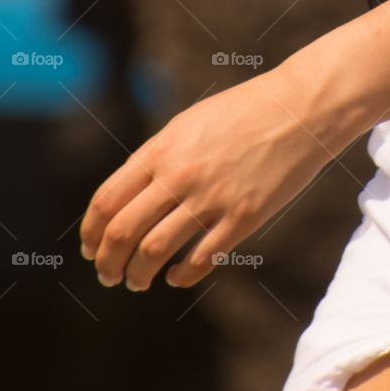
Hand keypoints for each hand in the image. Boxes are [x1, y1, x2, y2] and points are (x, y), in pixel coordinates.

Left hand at [78, 63, 342, 290]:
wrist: (299, 109)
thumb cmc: (243, 113)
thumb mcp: (188, 124)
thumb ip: (157, 158)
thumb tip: (127, 198)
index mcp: (161, 149)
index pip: (107, 202)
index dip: (92, 233)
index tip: (90, 250)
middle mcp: (180, 175)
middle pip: (123, 232)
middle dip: (108, 262)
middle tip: (108, 276)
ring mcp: (212, 198)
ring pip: (156, 251)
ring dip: (139, 274)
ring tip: (138, 281)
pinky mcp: (243, 217)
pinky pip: (202, 259)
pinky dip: (182, 276)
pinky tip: (177, 277)